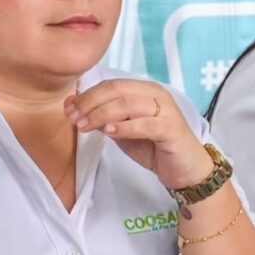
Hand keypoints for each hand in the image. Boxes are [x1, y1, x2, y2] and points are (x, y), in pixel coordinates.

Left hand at [65, 79, 213, 191]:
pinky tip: (108, 132)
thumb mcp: (122, 130)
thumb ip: (104, 117)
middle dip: (90, 103)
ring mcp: (166, 111)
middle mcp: (157, 95)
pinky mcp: (172, 129)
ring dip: (101, 115)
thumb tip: (73, 104)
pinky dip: (124, 127)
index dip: (87, 95)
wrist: (186, 169)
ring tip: (85, 127)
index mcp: (145, 90)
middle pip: (117, 90)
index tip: (68, 109)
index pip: (111, 85)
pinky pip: (144, 124)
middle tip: (73, 118)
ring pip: (127, 104)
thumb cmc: (155, 148)